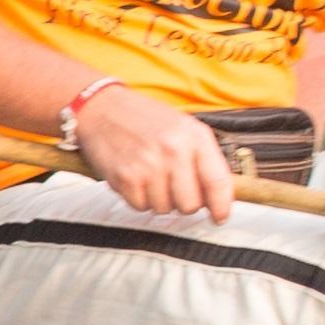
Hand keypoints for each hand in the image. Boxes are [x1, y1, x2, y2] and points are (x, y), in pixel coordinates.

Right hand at [74, 87, 230, 222]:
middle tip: (176, 188)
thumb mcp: (185, 127)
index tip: (220, 217)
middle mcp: (173, 150)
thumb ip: (204, 159)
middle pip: (191, 204)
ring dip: (160, 200)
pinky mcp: (125, 177)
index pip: (218, 182)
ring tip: (152, 176)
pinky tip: (137, 178)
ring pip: (165, 208)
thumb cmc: (146, 118)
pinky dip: (139, 198)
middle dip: (185, 203)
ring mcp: (148, 165)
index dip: (221, 206)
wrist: (103, 107)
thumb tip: (217, 197)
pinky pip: (141, 206)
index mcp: (194, 136)